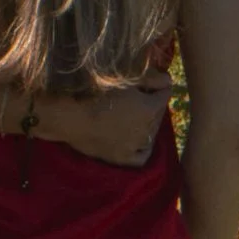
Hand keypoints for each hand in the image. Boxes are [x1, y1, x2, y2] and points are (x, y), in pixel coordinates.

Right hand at [32, 82, 169, 168]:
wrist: (70, 117)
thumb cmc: (95, 92)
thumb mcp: (124, 79)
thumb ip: (151, 79)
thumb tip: (169, 81)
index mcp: (149, 108)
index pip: (165, 93)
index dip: (158, 85)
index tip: (150, 80)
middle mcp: (147, 130)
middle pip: (159, 112)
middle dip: (153, 102)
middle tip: (141, 94)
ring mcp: (135, 146)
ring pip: (151, 133)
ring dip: (148, 122)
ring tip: (136, 113)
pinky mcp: (122, 159)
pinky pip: (141, 156)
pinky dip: (143, 147)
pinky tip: (139, 140)